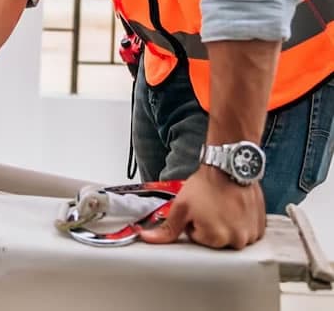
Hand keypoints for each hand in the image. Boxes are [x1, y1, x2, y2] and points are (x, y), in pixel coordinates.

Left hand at [137, 166, 265, 249]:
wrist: (228, 166)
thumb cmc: (206, 185)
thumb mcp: (181, 206)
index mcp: (216, 239)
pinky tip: (235, 208)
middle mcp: (237, 241)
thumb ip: (167, 228)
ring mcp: (252, 235)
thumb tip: (147, 238)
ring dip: (227, 224)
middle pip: (216, 240)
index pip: (199, 239)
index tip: (198, 210)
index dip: (194, 223)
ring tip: (223, 206)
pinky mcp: (261, 227)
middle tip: (210, 207)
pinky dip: (241, 222)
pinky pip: (248, 231)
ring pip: (232, 236)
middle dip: (210, 226)